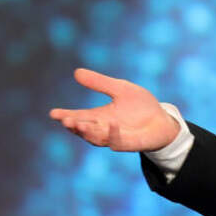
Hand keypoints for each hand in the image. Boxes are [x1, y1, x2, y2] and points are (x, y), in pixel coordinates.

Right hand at [49, 68, 179, 151]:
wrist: (163, 120)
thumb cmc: (140, 106)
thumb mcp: (120, 89)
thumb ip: (100, 83)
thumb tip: (77, 72)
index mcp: (99, 116)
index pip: (78, 116)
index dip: (65, 116)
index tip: (53, 113)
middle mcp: (104, 129)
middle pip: (84, 130)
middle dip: (74, 126)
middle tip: (65, 120)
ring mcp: (116, 138)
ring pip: (96, 138)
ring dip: (88, 132)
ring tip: (79, 123)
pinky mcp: (129, 144)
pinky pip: (118, 142)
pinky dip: (113, 134)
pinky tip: (111, 124)